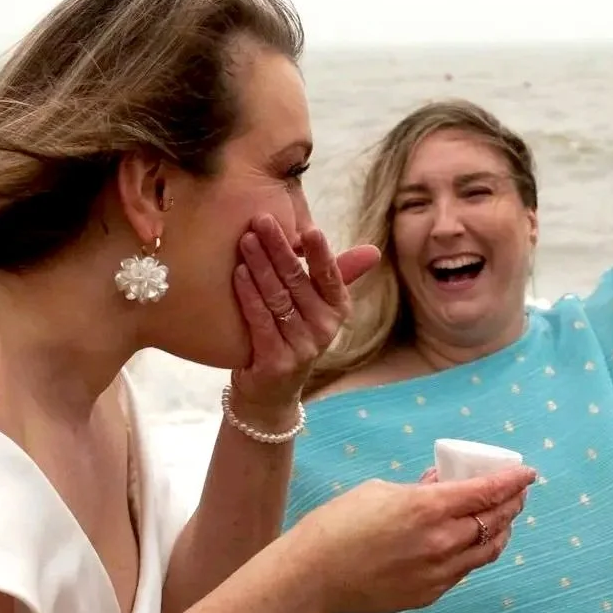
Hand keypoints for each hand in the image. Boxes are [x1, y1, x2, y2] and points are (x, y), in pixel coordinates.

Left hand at [227, 217, 381, 419]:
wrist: (270, 392)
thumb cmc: (292, 336)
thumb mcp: (318, 307)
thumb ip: (337, 275)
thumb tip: (374, 251)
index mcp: (337, 310)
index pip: (330, 276)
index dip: (320, 253)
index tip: (308, 229)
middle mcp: (324, 329)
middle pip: (298, 282)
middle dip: (278, 248)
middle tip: (260, 220)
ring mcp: (301, 348)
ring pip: (278, 299)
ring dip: (260, 266)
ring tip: (246, 240)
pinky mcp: (277, 362)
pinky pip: (261, 322)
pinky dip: (249, 296)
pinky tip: (238, 273)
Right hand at [290, 466, 536, 612]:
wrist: (311, 576)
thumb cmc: (337, 526)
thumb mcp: (379, 491)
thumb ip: (420, 489)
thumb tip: (441, 484)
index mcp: (429, 508)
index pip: (488, 492)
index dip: (513, 481)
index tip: (527, 473)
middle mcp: (442, 542)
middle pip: (495, 521)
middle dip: (512, 504)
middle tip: (518, 493)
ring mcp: (439, 573)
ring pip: (487, 551)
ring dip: (501, 531)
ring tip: (504, 519)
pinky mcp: (430, 594)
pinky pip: (464, 571)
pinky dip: (475, 553)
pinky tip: (471, 544)